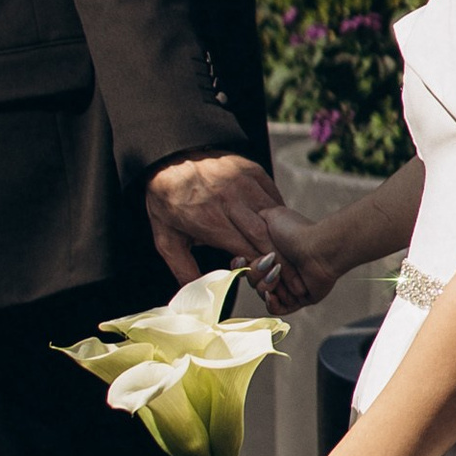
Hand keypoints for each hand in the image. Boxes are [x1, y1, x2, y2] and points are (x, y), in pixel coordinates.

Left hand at [146, 151, 287, 282]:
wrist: (167, 158)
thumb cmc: (167, 199)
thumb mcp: (167, 239)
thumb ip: (183, 269)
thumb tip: (197, 297)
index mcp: (210, 220)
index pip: (246, 250)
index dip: (259, 268)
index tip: (266, 280)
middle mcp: (230, 200)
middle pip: (265, 236)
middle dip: (278, 258)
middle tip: (287, 276)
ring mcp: (243, 182)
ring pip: (274, 215)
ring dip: (282, 237)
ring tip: (288, 254)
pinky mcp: (251, 170)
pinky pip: (273, 195)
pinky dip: (279, 213)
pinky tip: (278, 226)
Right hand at [238, 208, 337, 312]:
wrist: (318, 247)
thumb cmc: (297, 231)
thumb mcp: (271, 216)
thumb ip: (253, 219)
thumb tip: (243, 227)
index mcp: (269, 253)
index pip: (245, 265)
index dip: (240, 265)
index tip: (241, 259)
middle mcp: (276, 270)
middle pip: (251, 279)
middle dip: (255, 272)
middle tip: (269, 261)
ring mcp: (287, 286)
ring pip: (261, 293)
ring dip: (265, 284)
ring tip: (277, 273)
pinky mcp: (297, 300)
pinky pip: (276, 309)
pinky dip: (271, 303)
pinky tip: (272, 293)